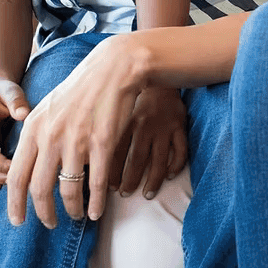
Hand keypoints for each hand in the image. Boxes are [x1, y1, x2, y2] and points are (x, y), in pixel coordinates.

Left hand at [5, 34, 147, 227]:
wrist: (112, 69)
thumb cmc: (80, 90)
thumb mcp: (46, 109)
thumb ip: (34, 137)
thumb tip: (24, 167)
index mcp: (33, 129)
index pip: (16, 176)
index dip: (15, 204)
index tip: (18, 220)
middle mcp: (51, 137)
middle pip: (39, 189)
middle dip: (43, 214)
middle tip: (49, 224)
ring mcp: (77, 141)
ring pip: (68, 190)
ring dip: (71, 210)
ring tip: (75, 216)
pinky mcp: (102, 143)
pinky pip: (96, 183)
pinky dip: (96, 202)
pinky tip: (97, 211)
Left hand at [111, 84, 187, 199]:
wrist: (156, 74)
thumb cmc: (132, 94)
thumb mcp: (115, 107)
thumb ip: (104, 128)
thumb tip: (86, 156)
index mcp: (127, 121)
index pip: (116, 153)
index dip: (111, 172)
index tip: (107, 188)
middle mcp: (145, 125)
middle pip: (137, 159)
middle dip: (130, 180)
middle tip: (124, 194)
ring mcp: (164, 126)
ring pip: (159, 159)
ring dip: (153, 179)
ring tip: (147, 194)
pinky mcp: (180, 125)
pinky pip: (181, 149)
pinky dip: (177, 164)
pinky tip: (170, 176)